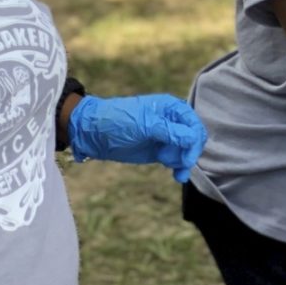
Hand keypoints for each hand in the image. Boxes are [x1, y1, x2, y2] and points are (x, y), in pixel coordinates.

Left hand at [68, 94, 206, 182]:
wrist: (91, 133)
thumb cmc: (117, 121)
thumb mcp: (144, 124)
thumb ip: (170, 131)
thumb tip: (194, 139)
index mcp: (171, 108)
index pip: (193, 124)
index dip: (194, 141)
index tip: (186, 159)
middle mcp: (171, 121)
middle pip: (193, 138)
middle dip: (190, 152)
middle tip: (180, 165)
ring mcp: (165, 137)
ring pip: (186, 150)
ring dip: (184, 162)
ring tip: (175, 173)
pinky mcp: (158, 151)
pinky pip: (175, 159)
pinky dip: (178, 167)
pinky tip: (177, 176)